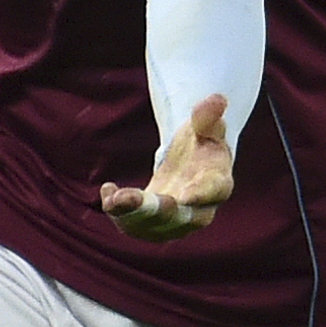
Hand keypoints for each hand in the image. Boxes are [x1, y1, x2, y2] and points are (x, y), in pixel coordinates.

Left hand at [100, 94, 234, 241]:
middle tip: (140, 200)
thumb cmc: (203, 143)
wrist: (191, 163)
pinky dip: (119, 213)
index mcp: (218, 182)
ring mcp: (175, 221)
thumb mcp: (207, 126)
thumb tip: (217, 99)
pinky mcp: (153, 223)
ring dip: (132, 216)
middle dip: (160, 212)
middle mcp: (199, 209)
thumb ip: (208, 116)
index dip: (201, 195)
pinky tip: (107, 190)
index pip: (214, 191)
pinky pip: (135, 225)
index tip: (186, 198)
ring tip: (112, 200)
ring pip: (154, 227)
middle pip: (182, 217)